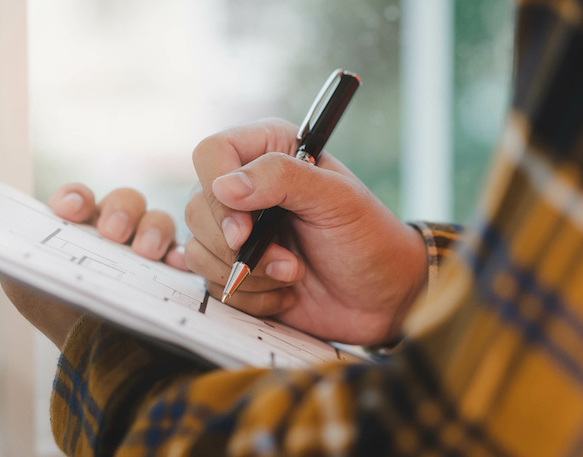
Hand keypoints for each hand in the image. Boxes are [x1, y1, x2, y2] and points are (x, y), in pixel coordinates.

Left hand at [2, 183, 183, 345]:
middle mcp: (116, 229)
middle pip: (126, 200)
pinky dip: (181, 255)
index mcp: (79, 224)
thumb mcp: (22, 280)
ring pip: (158, 220)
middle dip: (120, 211)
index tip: (69, 211)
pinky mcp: (171, 271)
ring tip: (146, 253)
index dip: (76, 197)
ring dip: (153, 230)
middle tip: (113, 233)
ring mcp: (145, 248)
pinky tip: (176, 266)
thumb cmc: (55, 310)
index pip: (80, 197)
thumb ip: (16, 250)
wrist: (89, 352)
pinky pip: (183, 254)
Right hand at [185, 118, 427, 344]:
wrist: (385, 298)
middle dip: (239, 246)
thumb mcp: (337, 199)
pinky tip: (286, 293)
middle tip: (289, 263)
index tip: (245, 229)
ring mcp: (239, 233)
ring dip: (249, 275)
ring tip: (295, 275)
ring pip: (199, 250)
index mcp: (269, 152)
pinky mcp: (236, 271)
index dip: (218, 191)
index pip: (212, 154)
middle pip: (197, 208)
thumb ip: (284, 178)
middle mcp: (247, 188)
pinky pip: (212, 284)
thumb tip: (225, 185)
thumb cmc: (370, 238)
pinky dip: (250, 296)